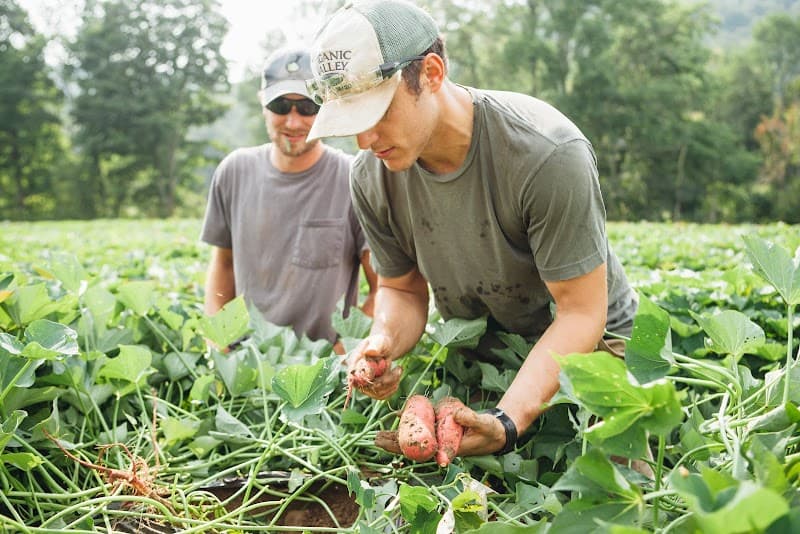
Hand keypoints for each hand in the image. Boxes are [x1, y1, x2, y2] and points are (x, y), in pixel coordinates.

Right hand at [347, 334, 402, 399]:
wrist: (384, 349)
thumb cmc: (380, 343)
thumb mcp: (379, 342)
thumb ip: (375, 347)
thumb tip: (370, 351)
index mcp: (354, 364)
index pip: (357, 376)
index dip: (371, 374)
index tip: (386, 363)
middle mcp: (357, 377)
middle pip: (370, 387)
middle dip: (387, 378)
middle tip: (398, 367)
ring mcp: (364, 386)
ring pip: (378, 393)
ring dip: (392, 382)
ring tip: (398, 369)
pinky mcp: (373, 391)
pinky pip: (383, 396)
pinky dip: (393, 387)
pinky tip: (397, 376)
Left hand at [373, 401, 508, 458]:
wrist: (495, 430)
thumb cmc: (490, 431)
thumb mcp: (483, 424)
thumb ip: (471, 418)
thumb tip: (454, 414)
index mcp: (446, 448)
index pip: (420, 450)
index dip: (403, 449)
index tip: (387, 446)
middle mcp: (439, 443)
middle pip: (412, 445)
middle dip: (394, 443)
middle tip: (375, 439)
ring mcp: (439, 435)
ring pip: (416, 435)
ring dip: (399, 435)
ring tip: (379, 435)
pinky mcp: (442, 426)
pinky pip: (425, 424)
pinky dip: (413, 420)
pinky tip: (400, 416)